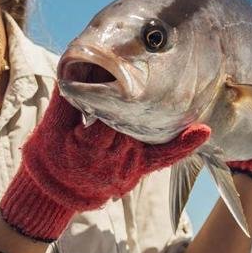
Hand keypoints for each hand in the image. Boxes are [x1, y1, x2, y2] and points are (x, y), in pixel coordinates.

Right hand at [0, 88, 209, 240]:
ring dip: (151, 113)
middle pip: (127, 125)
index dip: (110, 101)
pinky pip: (163, 158)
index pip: (105, 122)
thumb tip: (76, 62)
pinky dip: (183, 145)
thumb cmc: (49, 154)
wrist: (54, 190)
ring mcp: (127, 168)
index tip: (114, 78)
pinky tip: (202, 130)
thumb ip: (66, 99)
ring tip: (167, 84)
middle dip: (130, 103)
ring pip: (144, 134)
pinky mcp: (137, 170)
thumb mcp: (51, 127)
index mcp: (85, 150)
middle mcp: (110, 162)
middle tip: (139, 75)